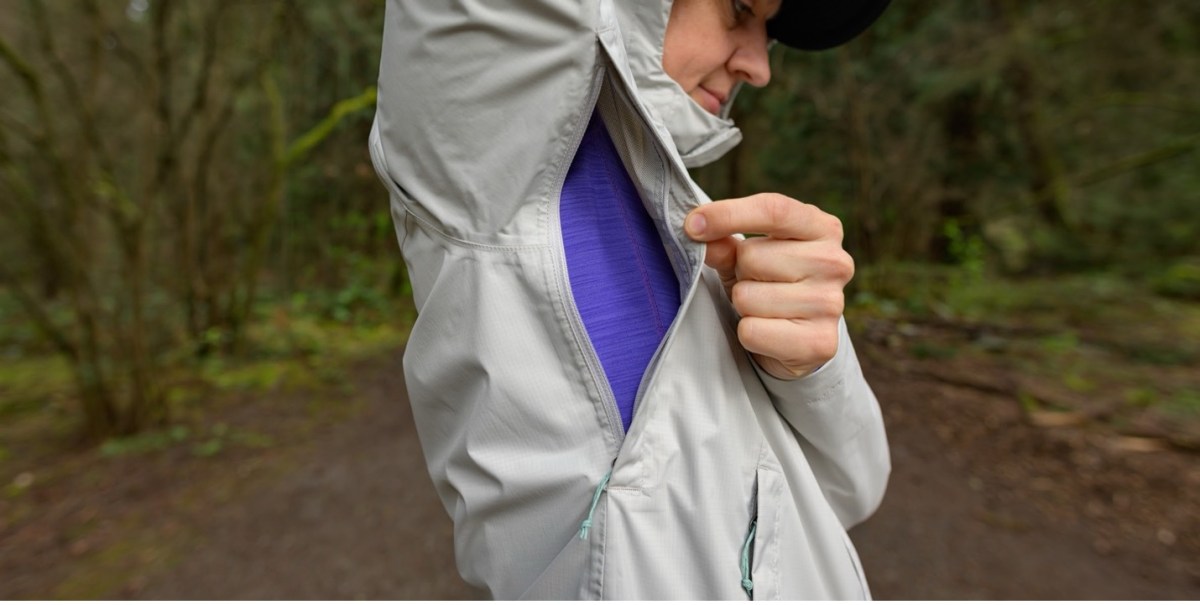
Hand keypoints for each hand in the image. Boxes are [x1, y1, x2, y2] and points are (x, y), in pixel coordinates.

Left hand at [684, 193, 852, 379]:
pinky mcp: (820, 343)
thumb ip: (724, 242)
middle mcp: (835, 262)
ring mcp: (831, 304)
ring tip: (763, 308)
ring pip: (748, 297)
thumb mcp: (746, 257)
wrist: (798, 339)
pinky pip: (752, 331)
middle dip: (740, 272)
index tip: (692, 225)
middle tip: (756, 283)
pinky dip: (748, 333)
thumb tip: (698, 231)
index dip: (728, 214)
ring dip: (743, 305)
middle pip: (752, 256)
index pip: (774, 209)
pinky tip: (768, 333)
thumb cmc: (771, 284)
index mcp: (822, 228)